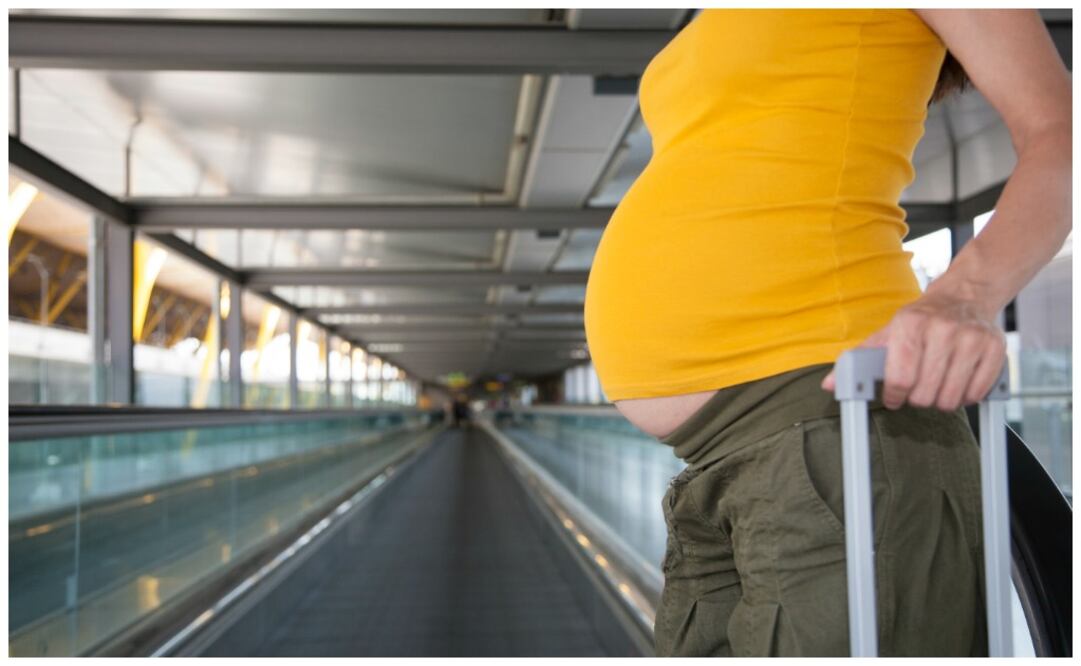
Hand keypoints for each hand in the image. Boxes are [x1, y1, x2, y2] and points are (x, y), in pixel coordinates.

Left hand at [820, 291, 1006, 409]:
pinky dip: (966, 396)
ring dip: (941, 400)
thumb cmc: (920, 320)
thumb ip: (860, 360)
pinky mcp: (995, 348)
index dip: (894, 395)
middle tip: (917, 388)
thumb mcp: (888, 333)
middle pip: (924, 392)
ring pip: (951, 397)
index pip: (900, 378)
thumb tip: (831, 385)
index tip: (894, 397)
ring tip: (937, 385)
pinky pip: (977, 393)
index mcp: (910, 324)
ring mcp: (971, 338)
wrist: (964, 296)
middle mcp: (942, 329)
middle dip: (917, 398)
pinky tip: (958, 383)